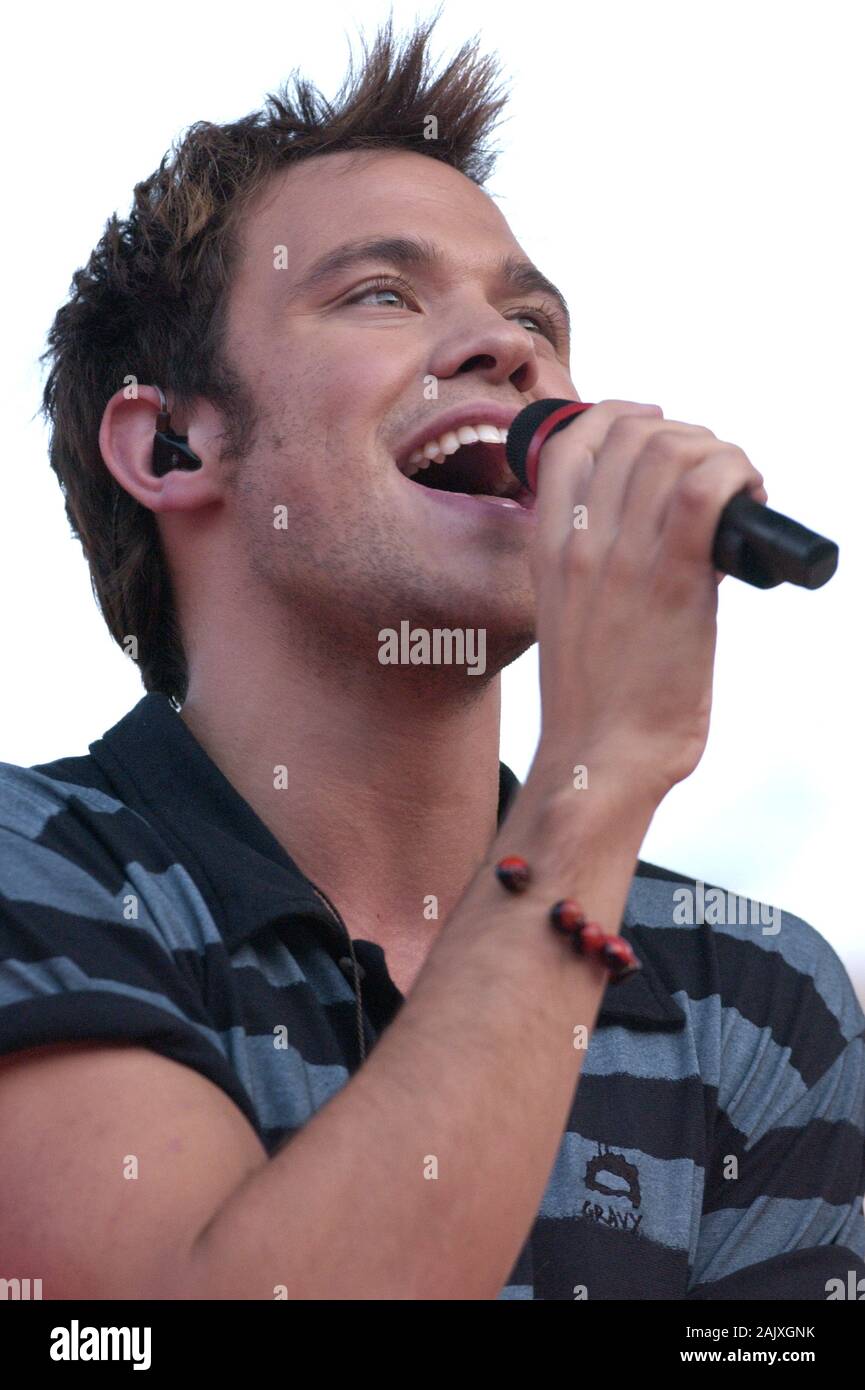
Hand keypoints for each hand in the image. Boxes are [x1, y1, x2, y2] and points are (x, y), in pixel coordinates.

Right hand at [529, 400, 767, 809]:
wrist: (598, 757)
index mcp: (549, 549)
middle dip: (686, 436)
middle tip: (715, 473)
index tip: (658, 427)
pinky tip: (750, 496)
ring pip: (671, 451)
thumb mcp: (569, 613)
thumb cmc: (596, 699)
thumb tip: (656, 525)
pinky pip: (705, 493)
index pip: (571, 441)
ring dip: (720, 454)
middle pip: (631, 434)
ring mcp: (623, 562)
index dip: (620, 415)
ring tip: (739, 488)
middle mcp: (580, 545)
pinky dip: (736, 476)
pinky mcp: (673, 586)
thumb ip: (594, 563)